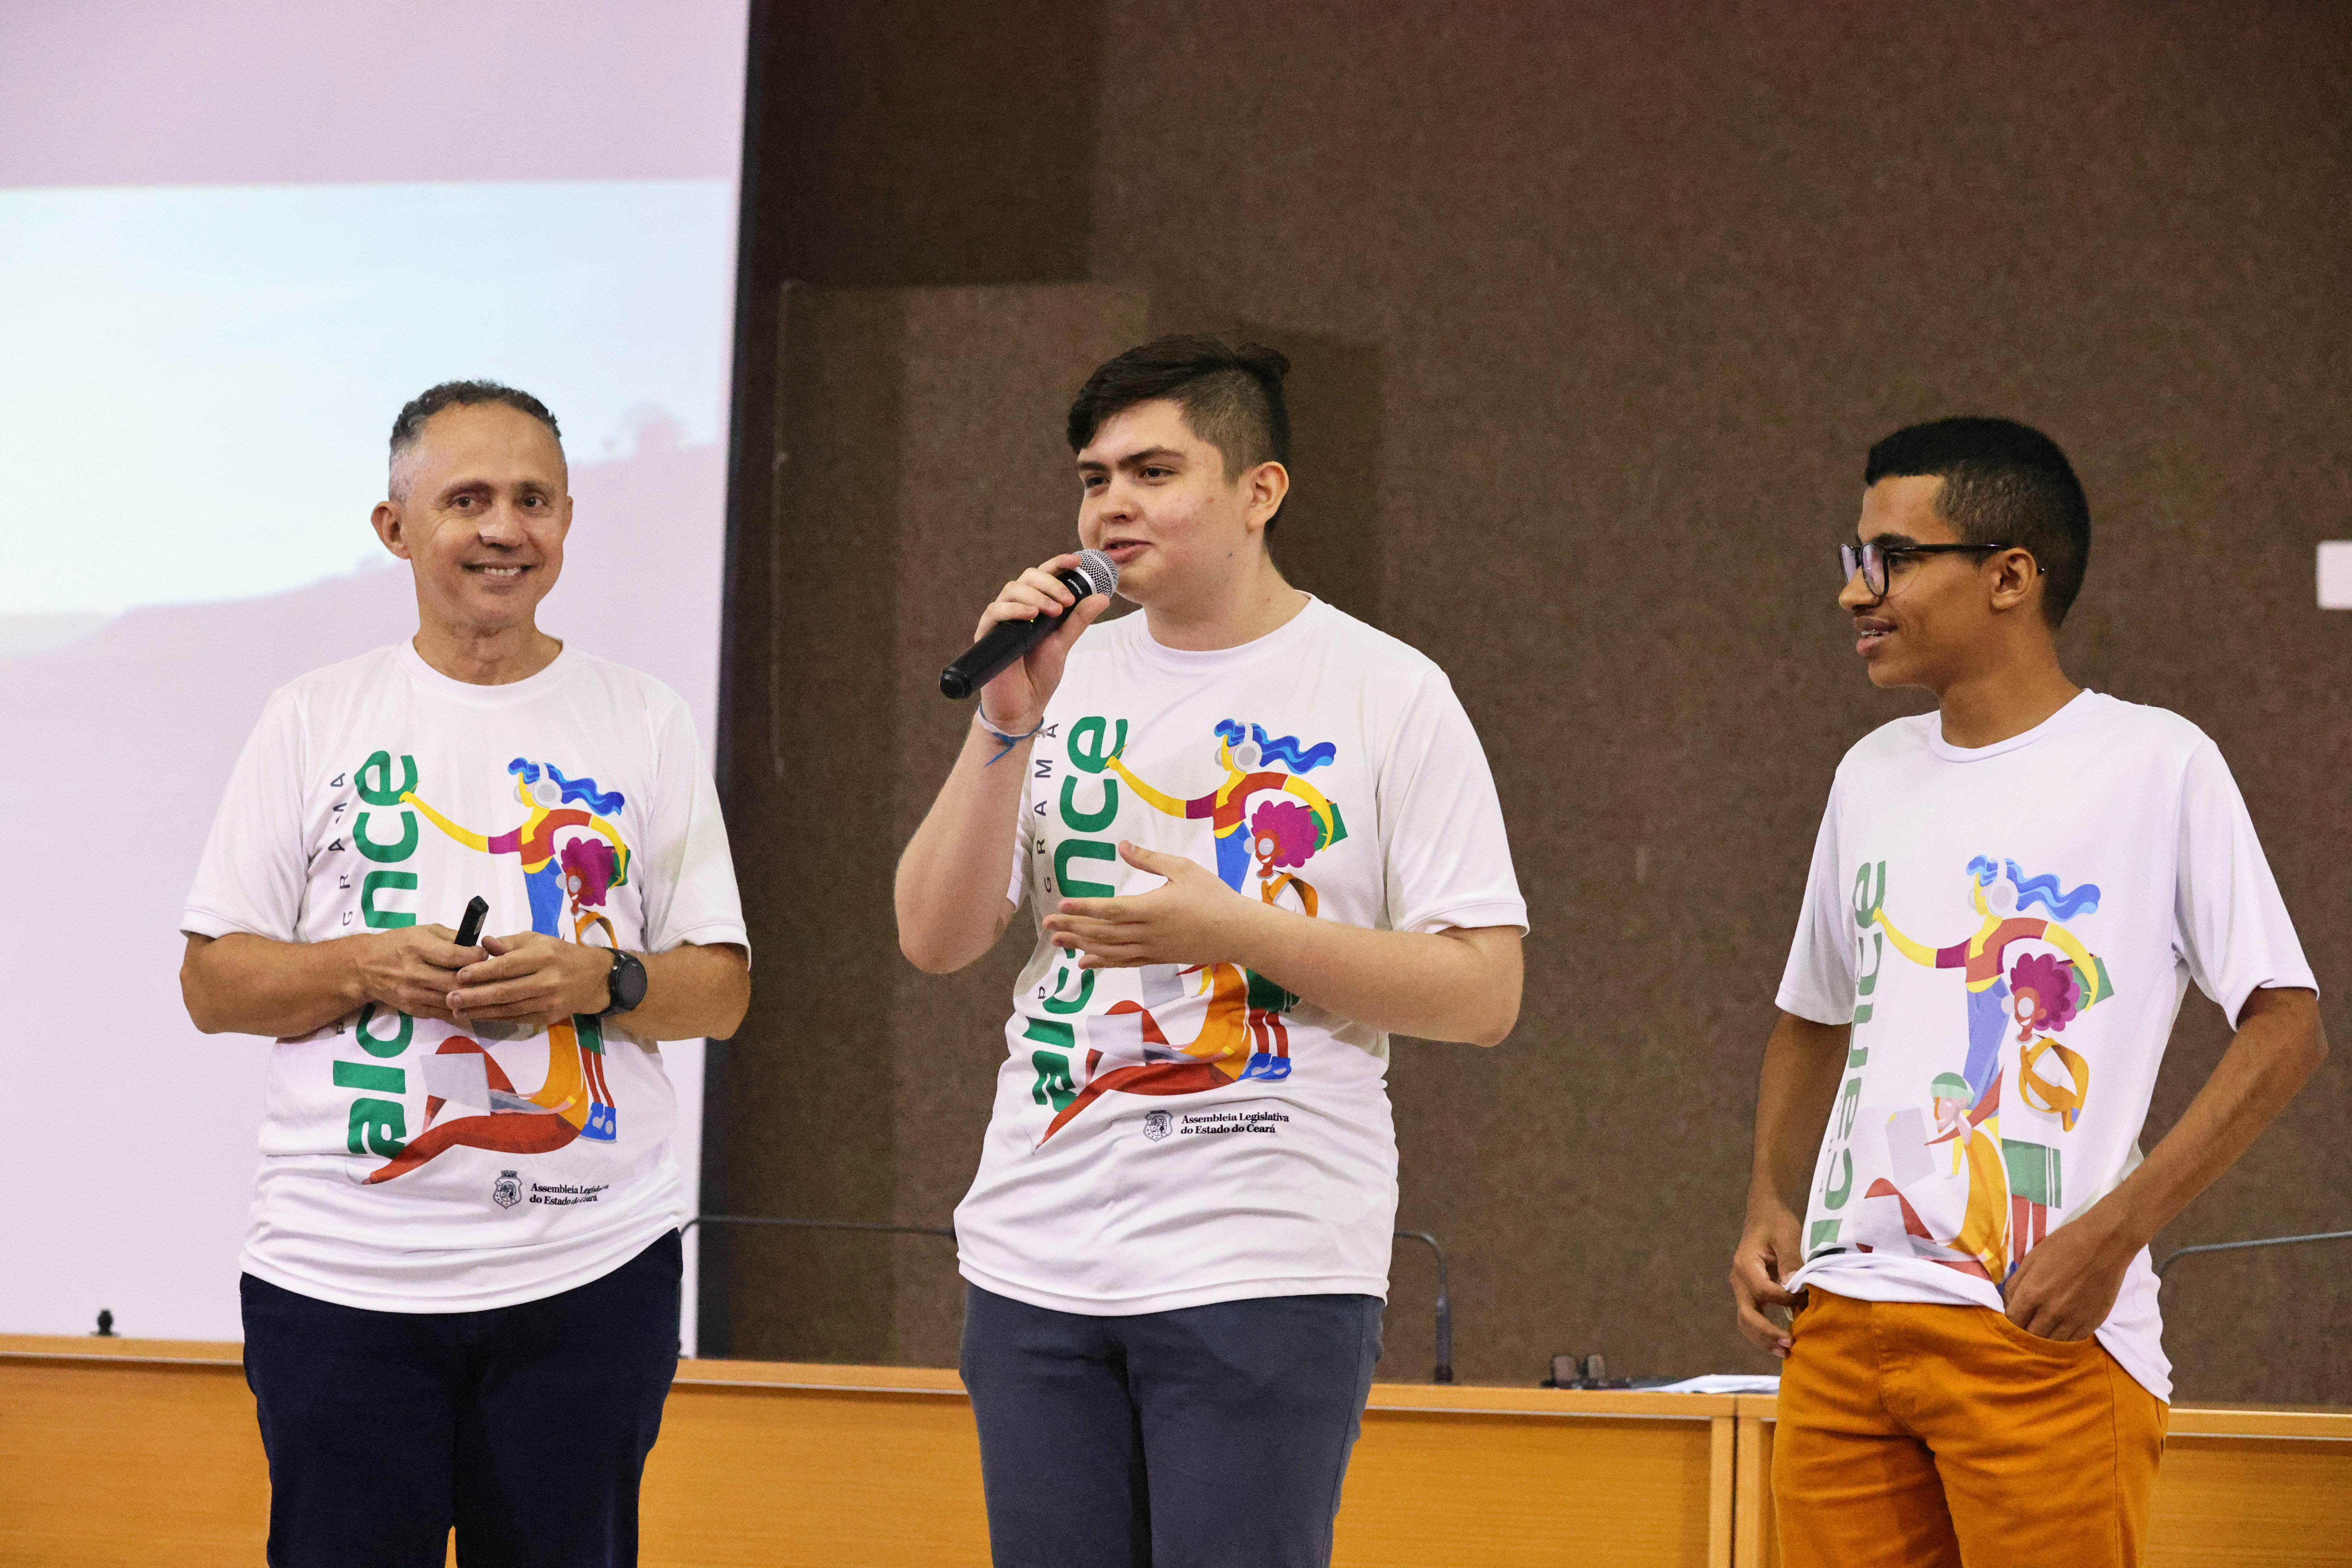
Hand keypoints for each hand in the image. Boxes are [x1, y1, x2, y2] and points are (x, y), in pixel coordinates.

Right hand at [351, 923, 479, 1023]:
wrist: (365, 967)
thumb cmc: (398, 944)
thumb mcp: (422, 931)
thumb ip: (451, 937)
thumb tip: (477, 946)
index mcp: (417, 948)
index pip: (453, 956)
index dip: (475, 956)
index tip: (484, 954)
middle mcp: (414, 972)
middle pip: (455, 981)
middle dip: (477, 978)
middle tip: (488, 973)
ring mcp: (412, 994)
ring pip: (452, 1000)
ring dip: (471, 995)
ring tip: (482, 987)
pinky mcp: (412, 1009)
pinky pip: (443, 1012)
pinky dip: (458, 1007)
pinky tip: (468, 1000)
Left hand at [445, 931, 614, 1032]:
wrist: (594, 978)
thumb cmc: (560, 954)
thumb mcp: (537, 940)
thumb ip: (508, 943)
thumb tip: (482, 944)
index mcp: (543, 956)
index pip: (508, 966)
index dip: (482, 972)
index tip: (459, 975)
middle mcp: (546, 980)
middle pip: (505, 990)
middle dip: (475, 995)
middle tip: (451, 997)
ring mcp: (548, 1001)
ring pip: (508, 1008)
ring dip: (480, 1010)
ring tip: (457, 1010)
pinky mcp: (548, 1016)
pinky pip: (516, 1018)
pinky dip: (495, 1017)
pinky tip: (478, 1015)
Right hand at [973, 553, 1110, 732]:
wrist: (1022, 707)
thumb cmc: (1039, 676)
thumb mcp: (1063, 644)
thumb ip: (1078, 620)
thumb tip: (1102, 597)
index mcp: (1033, 607)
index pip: (1042, 577)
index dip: (1057, 564)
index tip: (1076, 560)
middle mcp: (1015, 609)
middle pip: (1027, 578)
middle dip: (1049, 583)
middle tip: (1066, 601)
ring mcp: (1000, 621)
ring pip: (1012, 590)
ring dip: (1035, 596)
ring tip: (1054, 611)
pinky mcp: (987, 634)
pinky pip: (995, 611)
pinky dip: (1014, 609)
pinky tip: (1031, 616)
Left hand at [1041, 841, 1264, 969]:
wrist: (1237, 931)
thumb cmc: (1213, 895)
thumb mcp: (1183, 869)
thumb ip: (1151, 859)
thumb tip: (1122, 846)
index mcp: (1152, 908)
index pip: (1110, 910)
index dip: (1083, 909)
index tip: (1061, 906)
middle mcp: (1148, 932)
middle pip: (1103, 932)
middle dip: (1073, 928)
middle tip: (1046, 926)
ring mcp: (1151, 949)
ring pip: (1110, 950)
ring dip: (1082, 946)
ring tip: (1058, 942)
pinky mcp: (1157, 958)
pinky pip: (1124, 962)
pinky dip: (1102, 963)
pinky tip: (1084, 963)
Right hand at [1730, 1204, 1804, 1356]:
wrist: (1764, 1215)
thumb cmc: (1777, 1223)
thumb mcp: (1787, 1236)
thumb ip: (1790, 1261)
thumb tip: (1794, 1287)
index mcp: (1745, 1265)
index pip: (1763, 1292)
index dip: (1785, 1300)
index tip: (1804, 1298)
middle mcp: (1738, 1279)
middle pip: (1747, 1315)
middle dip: (1767, 1333)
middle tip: (1790, 1345)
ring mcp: (1741, 1288)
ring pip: (1745, 1321)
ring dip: (1763, 1338)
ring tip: (1785, 1351)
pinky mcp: (1749, 1293)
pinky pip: (1752, 1317)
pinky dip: (1764, 1332)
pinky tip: (1781, 1340)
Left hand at [2001, 1210, 2135, 1341]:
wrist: (2105, 1245)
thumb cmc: (2064, 1246)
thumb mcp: (2031, 1259)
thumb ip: (2015, 1285)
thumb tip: (2007, 1304)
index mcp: (2033, 1293)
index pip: (2013, 1321)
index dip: (2010, 1321)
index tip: (2014, 1317)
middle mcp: (2052, 1311)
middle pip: (2031, 1336)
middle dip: (2026, 1332)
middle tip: (2028, 1324)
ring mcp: (2074, 1320)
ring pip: (2052, 1342)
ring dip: (2045, 1337)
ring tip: (2044, 1328)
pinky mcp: (2092, 1323)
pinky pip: (2073, 1340)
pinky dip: (2065, 1337)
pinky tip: (2062, 1327)